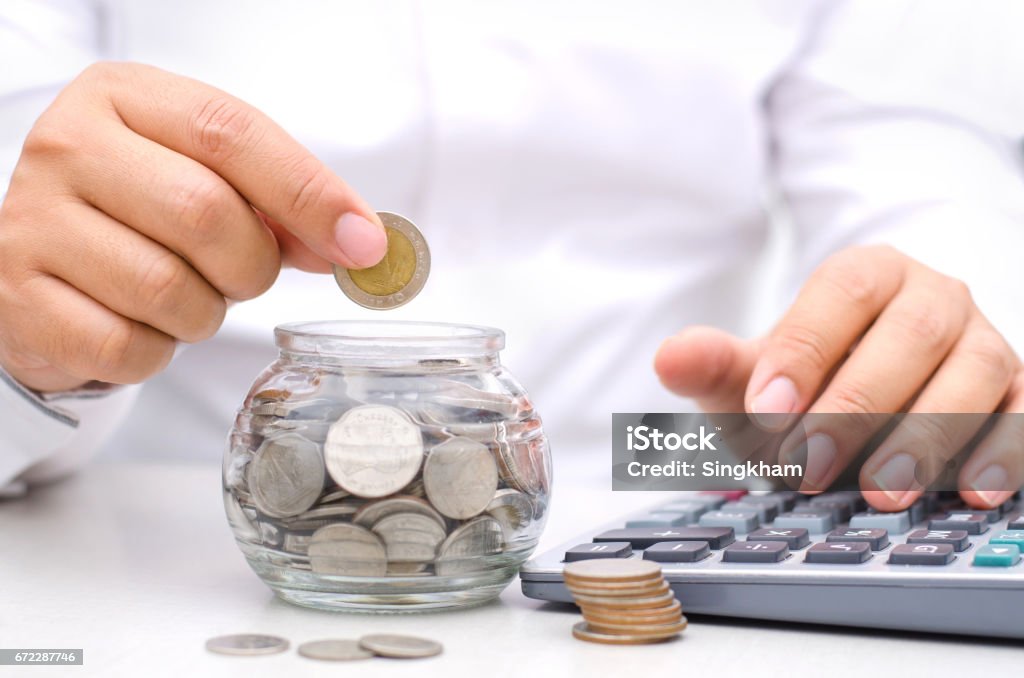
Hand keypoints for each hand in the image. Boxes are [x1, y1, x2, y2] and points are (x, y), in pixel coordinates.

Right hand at [0, 62, 386, 392]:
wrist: (41, 262)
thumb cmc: (140, 212)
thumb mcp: (207, 177)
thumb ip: (281, 200)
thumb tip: (356, 244)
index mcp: (124, 97)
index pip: (232, 134)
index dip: (309, 193)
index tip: (363, 243)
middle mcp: (67, 147)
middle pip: (206, 213)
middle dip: (252, 264)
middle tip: (244, 273)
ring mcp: (33, 223)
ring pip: (170, 290)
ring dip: (205, 312)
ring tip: (185, 295)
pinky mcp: (19, 300)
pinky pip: (129, 347)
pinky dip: (159, 351)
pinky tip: (143, 325)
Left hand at [655, 245, 1022, 510]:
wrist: (867, 388)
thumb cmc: (807, 381)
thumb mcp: (755, 375)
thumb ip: (716, 364)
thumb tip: (669, 358)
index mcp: (866, 274)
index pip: (842, 292)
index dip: (805, 349)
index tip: (766, 410)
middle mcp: (932, 296)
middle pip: (911, 334)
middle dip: (859, 404)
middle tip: (811, 466)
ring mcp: (983, 339)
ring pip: (975, 371)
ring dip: (928, 434)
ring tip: (881, 490)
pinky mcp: (1018, 388)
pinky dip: (1005, 450)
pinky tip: (972, 491)